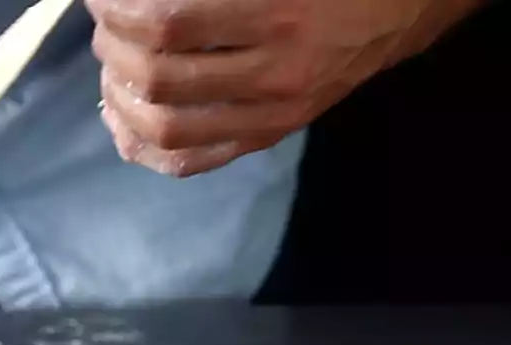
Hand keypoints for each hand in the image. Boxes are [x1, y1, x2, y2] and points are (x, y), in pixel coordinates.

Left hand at [86, 0, 482, 176]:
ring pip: (167, 127)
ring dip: (119, 97)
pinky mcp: (269, 136)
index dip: (118, 11)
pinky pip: (191, 162)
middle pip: (157, 77)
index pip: (166, 22)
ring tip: (110, 66)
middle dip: (112, 48)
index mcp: (278, 9)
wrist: (406, 4)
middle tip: (104, 25)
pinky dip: (143, 147)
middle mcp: (275, 70)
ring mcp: (273, 113)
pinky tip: (120, 120)